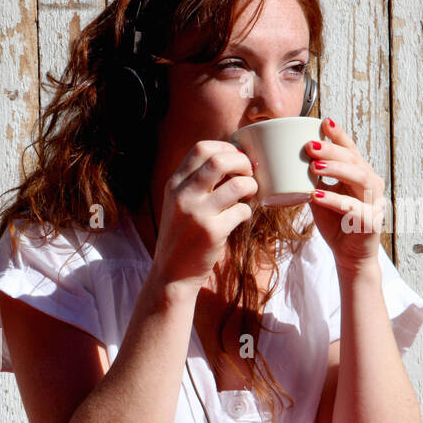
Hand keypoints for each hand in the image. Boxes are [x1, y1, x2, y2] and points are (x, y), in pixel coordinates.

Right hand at [153, 140, 257, 288]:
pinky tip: (241, 218)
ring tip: (249, 195)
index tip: (236, 159)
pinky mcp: (211, 232)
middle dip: (243, 162)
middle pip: (220, 159)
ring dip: (251, 186)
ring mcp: (197, 214)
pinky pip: (241, 211)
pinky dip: (247, 212)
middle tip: (248, 174)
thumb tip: (230, 159)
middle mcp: (182, 195)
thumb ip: (195, 182)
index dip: (225, 148)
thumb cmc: (181, 236)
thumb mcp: (177, 204)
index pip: (201, 148)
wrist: (171, 274)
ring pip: (237, 184)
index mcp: (174, 184)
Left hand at [306, 118, 385, 268]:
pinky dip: (335, 201)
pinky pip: (354, 208)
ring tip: (314, 167)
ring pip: (361, 179)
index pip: (351, 151)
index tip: (324, 121)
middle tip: (309, 146)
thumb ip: (312, 180)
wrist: (349, 255)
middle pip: (355, 161)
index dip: (339, 135)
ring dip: (337, 170)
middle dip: (332, 151)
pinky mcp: (371, 222)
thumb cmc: (336, 223)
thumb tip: (286, 162)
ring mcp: (374, 202)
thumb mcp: (320, 197)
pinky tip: (317, 196)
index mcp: (359, 175)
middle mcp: (371, 185)